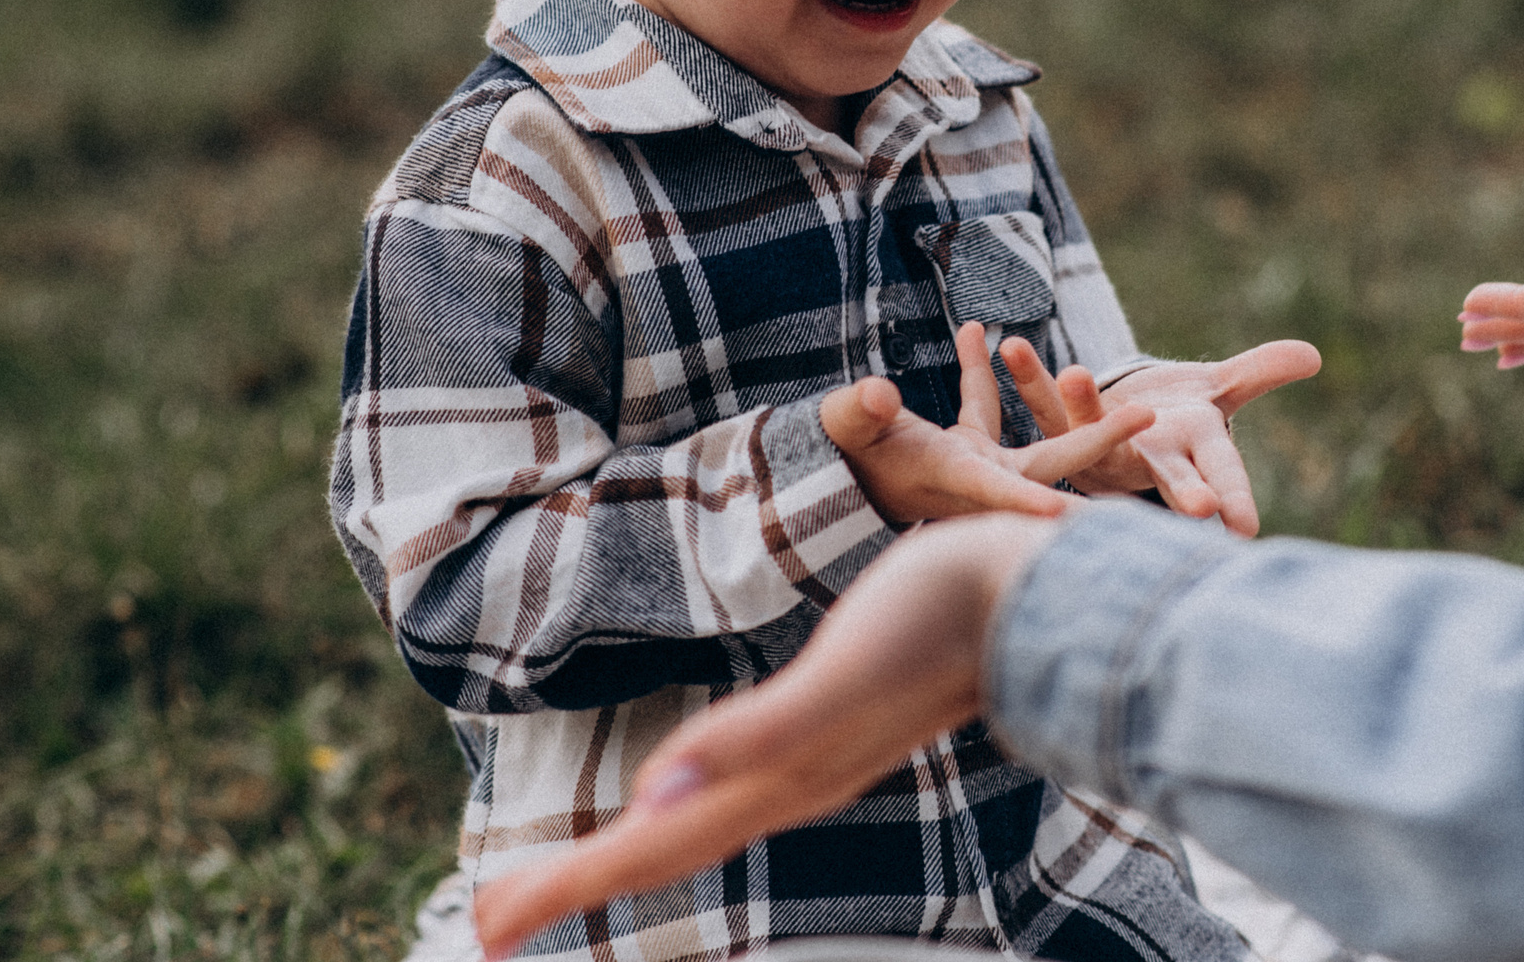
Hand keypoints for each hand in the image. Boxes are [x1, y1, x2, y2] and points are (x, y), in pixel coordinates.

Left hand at [471, 514, 1057, 960]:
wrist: (1037, 595)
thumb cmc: (943, 615)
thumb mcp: (846, 671)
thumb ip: (760, 733)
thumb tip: (655, 794)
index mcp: (780, 778)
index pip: (651, 846)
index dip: (568, 885)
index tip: (486, 930)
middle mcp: (791, 781)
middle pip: (663, 847)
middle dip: (574, 885)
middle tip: (487, 926)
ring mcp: (814, 757)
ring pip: (697, 823)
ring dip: (622, 855)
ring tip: (561, 882)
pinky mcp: (832, 723)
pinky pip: (735, 784)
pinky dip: (685, 804)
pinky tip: (672, 797)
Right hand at [820, 322, 1154, 523]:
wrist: (825, 483)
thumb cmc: (836, 458)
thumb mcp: (845, 430)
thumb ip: (861, 411)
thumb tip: (880, 393)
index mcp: (953, 479)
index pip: (1000, 490)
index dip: (1030, 502)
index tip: (1069, 514)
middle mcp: (976, 478)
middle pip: (1050, 462)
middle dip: (1100, 441)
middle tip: (1149, 415)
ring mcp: (977, 464)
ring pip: (1035, 434)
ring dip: (1067, 403)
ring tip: (1112, 380)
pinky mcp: (967, 448)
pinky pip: (987, 406)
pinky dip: (982, 371)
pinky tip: (976, 329)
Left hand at [997, 336, 1320, 535]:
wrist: (1117, 435)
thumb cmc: (1178, 420)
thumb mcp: (1220, 392)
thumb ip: (1260, 373)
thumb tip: (1314, 354)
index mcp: (1193, 451)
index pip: (1222, 474)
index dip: (1233, 498)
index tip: (1246, 527)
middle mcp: (1146, 459)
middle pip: (1166, 475)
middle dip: (1181, 489)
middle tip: (1198, 511)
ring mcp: (1098, 449)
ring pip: (1092, 432)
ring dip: (1083, 404)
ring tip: (1078, 374)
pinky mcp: (1058, 430)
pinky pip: (1042, 400)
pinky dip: (1029, 374)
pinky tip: (1011, 346)